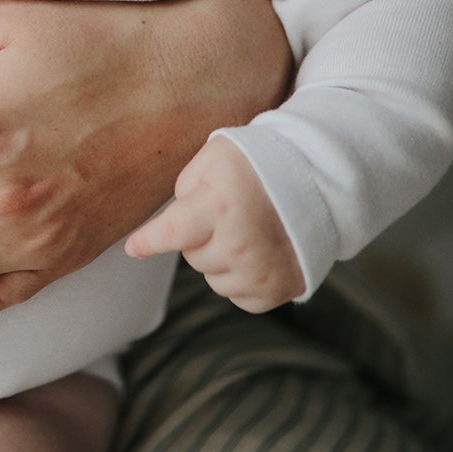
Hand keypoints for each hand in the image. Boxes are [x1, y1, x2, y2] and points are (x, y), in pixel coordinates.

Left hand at [125, 135, 304, 310]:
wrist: (319, 181)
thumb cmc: (261, 163)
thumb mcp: (216, 156)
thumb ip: (185, 187)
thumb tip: (172, 221)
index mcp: (218, 207)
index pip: (170, 233)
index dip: (148, 242)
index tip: (133, 248)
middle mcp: (238, 246)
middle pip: (193, 256)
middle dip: (201, 237)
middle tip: (227, 212)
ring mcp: (259, 273)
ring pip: (214, 279)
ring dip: (222, 259)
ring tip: (247, 229)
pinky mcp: (277, 291)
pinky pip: (239, 296)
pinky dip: (243, 278)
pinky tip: (260, 251)